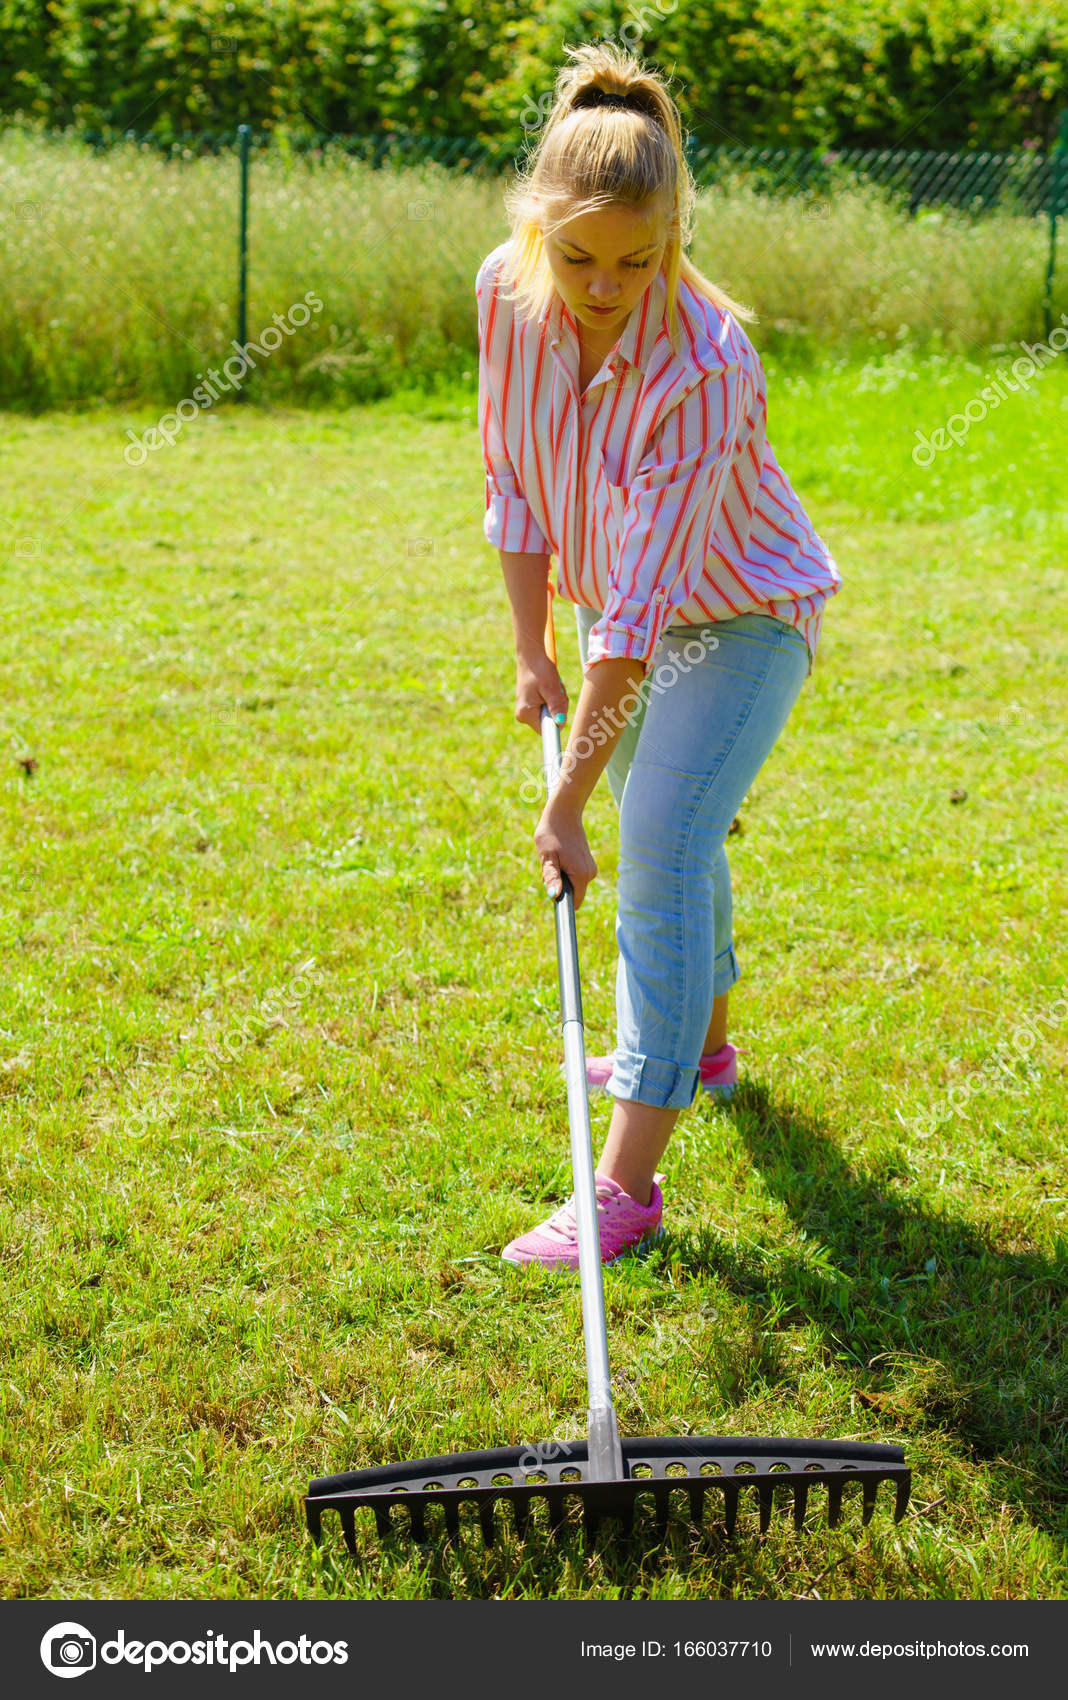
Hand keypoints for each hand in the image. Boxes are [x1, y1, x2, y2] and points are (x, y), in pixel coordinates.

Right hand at [514, 648, 567, 733]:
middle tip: (556, 692)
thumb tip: (560, 723)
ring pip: (550, 715)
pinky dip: (553, 700)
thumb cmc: (540, 669)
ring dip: (557, 703)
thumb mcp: (551, 688)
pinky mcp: (530, 706)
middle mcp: (523, 715)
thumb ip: (556, 706)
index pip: (546, 731)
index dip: (556, 723)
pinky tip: (549, 689)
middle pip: (550, 723)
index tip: (559, 711)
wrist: (531, 656)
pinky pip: (547, 709)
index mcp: (526, 713)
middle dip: (559, 709)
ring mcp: (526, 711)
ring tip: (552, 688)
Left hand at [534, 794, 596, 909]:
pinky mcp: (588, 863)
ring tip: (555, 858)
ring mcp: (590, 868)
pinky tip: (560, 856)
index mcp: (581, 874)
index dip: (562, 902)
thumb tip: (554, 895)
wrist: (563, 813)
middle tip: (550, 865)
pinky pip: (575, 875)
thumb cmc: (552, 833)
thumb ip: (552, 877)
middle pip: (573, 893)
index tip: (552, 890)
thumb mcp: (547, 856)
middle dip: (559, 886)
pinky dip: (565, 870)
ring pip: (573, 884)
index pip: (575, 902)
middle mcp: (590, 874)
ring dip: (561, 877)